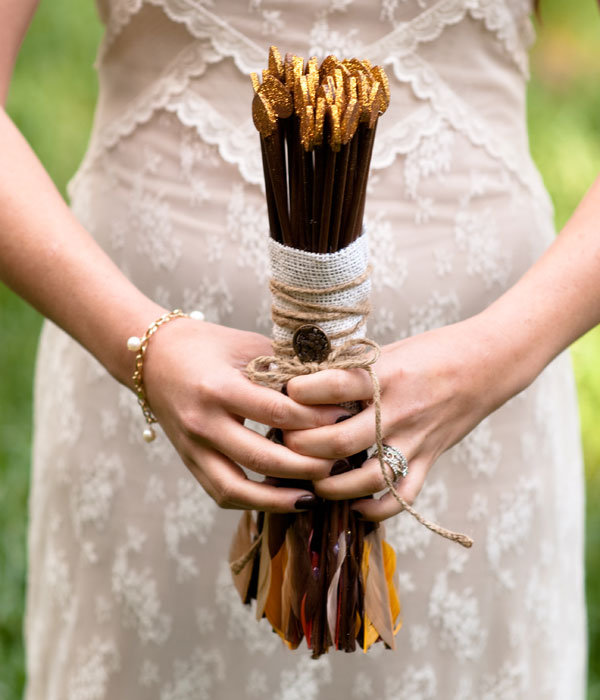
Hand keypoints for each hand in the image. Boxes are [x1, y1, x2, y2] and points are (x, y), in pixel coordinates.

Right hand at [142, 317, 347, 511]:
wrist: (153, 357)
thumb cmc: (207, 345)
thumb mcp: (247, 346)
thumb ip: (284, 369)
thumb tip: (328, 393)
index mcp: (218, 387)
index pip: (275, 412)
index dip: (314, 420)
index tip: (344, 419)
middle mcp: (202, 422)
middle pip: (261, 458)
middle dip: (306, 466)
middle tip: (338, 463)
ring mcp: (192, 447)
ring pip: (236, 489)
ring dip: (278, 500)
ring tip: (313, 497)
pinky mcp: (189, 461)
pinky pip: (221, 493)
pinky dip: (252, 502)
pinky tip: (281, 499)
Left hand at [283, 313, 525, 520]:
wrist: (487, 362)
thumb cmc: (432, 351)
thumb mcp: (389, 352)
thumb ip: (353, 371)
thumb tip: (307, 385)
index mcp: (385, 375)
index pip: (331, 385)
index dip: (298, 392)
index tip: (284, 392)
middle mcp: (398, 410)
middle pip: (338, 440)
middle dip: (303, 445)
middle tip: (286, 441)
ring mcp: (416, 439)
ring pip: (367, 478)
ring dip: (332, 484)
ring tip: (312, 478)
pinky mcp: (430, 458)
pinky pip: (402, 496)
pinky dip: (376, 509)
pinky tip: (354, 507)